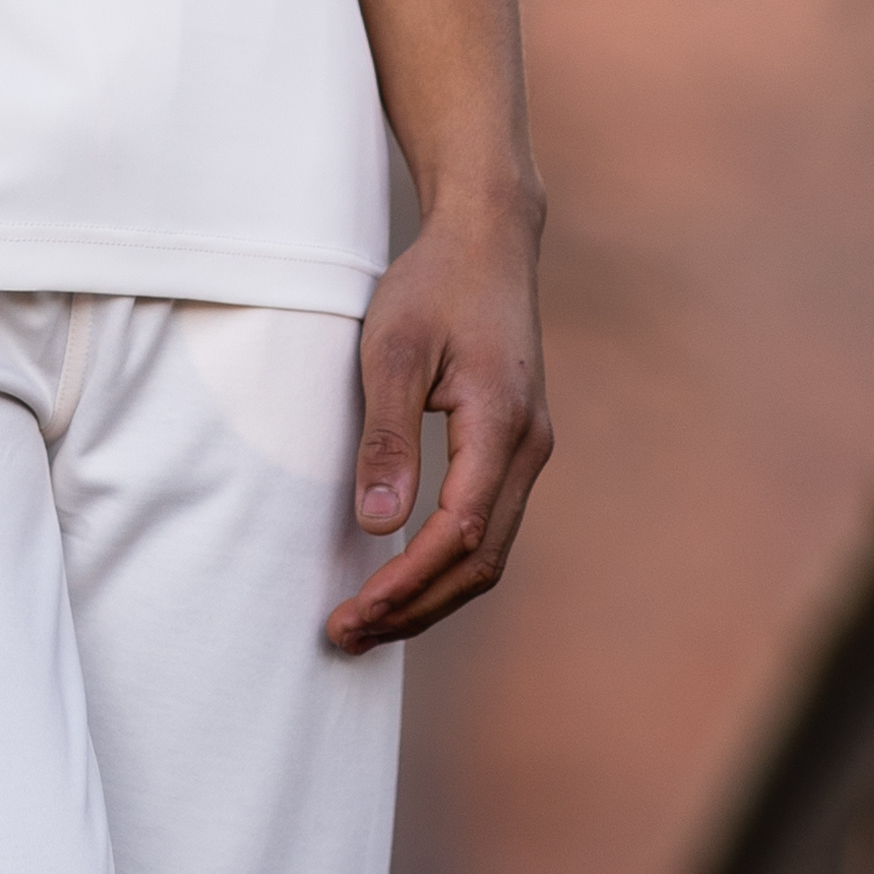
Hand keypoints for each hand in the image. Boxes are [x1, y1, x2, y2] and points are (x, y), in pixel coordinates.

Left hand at [327, 190, 551, 651]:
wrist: (488, 238)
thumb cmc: (434, 285)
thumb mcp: (394, 350)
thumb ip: (388, 436)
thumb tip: (377, 525)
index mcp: (501, 427)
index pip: (457, 535)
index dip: (406, 585)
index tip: (353, 614)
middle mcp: (528, 449)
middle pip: (480, 562)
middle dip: (415, 608)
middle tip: (345, 636)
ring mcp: (528, 450)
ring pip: (488, 551)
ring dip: (431, 593)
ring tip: (366, 621)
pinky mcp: (514, 445)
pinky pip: (487, 524)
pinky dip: (445, 563)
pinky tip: (402, 575)